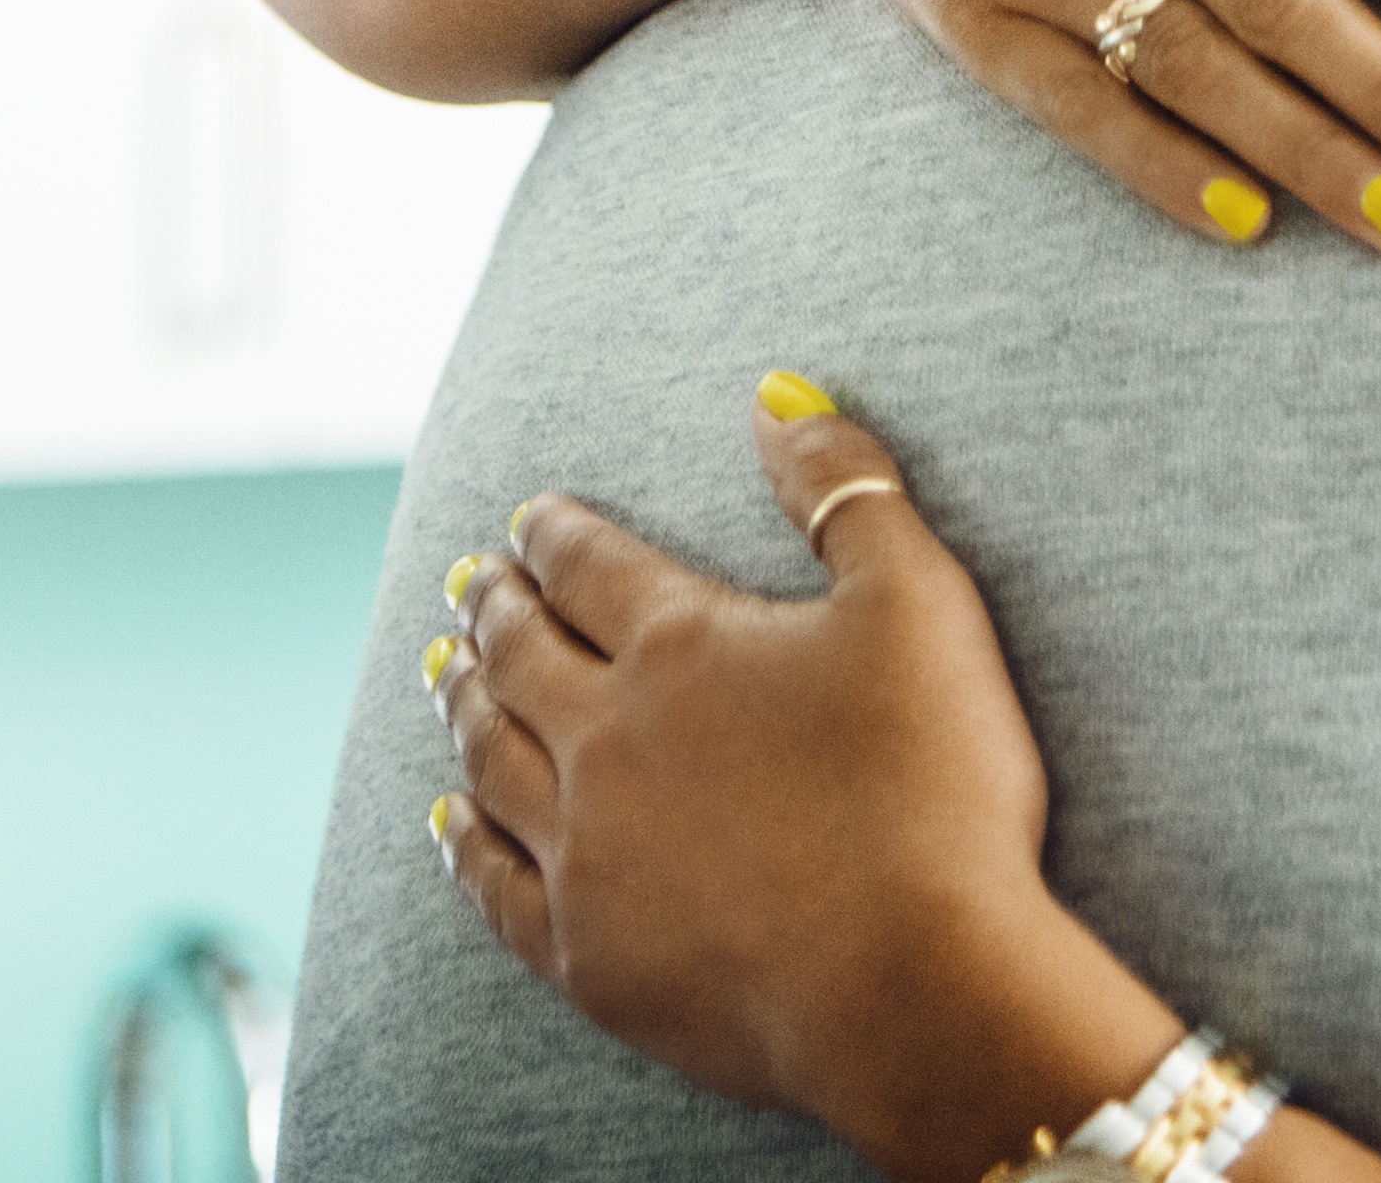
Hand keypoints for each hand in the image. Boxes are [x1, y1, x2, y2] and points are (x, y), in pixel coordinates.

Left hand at [429, 387, 1181, 1179]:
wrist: (915, 986)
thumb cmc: (935, 787)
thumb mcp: (918, 601)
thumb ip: (846, 490)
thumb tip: (776, 395)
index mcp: (677, 645)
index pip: (587, 565)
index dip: (553, 532)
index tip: (527, 518)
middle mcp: (605, 739)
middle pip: (520, 655)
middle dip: (493, 608)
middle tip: (470, 582)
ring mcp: (585, 853)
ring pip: (489, 758)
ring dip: (464, 705)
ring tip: (445, 673)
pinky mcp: (586, 955)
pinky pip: (493, 885)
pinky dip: (461, 843)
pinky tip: (448, 822)